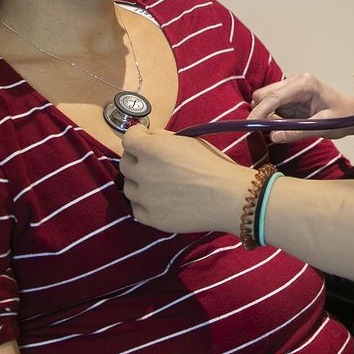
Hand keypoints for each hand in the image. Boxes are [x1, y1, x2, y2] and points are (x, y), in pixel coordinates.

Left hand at [120, 127, 250, 234]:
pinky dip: (144, 203)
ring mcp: (145, 198)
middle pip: (125, 163)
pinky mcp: (151, 218)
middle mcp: (143, 173)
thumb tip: (148, 137)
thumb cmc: (213, 164)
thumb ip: (162, 137)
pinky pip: (136, 208)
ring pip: (129, 187)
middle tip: (153, 161)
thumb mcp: (188, 140)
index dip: (137, 135)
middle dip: (137, 159)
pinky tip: (160, 199)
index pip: (128, 138)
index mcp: (152, 149)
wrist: (229, 197)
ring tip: (159, 183)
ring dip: (139, 182)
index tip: (146, 138)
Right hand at [248, 73, 353, 143]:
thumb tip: (272, 136)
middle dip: (260, 112)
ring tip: (281, 129)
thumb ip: (296, 131)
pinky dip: (271, 118)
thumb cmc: (344, 117)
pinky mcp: (290, 99)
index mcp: (305, 84)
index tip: (249, 125)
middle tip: (265, 131)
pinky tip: (284, 126)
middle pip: (264, 94)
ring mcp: (291, 89)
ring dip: (265, 116)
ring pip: (265, 100)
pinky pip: (272, 107)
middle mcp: (295, 82)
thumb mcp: (322, 126)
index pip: (274, 96)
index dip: (259, 111)